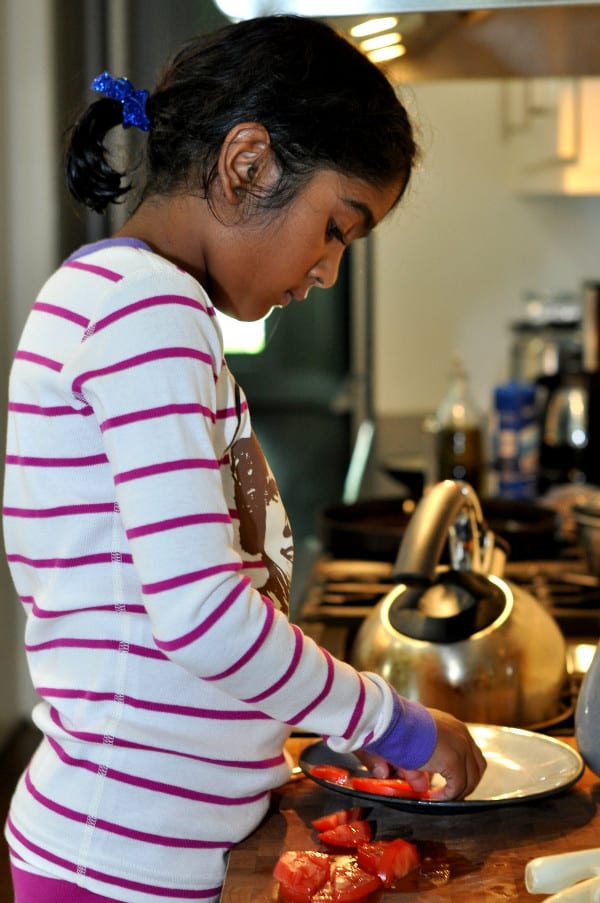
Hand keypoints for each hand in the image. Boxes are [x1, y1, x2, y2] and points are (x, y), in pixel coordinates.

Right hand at [357, 709, 485, 800]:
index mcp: (451, 724)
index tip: (446, 783)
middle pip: (477, 765)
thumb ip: (415, 769)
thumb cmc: (392, 726)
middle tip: (448, 793)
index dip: (461, 771)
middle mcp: (460, 733)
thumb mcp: (407, 746)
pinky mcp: (454, 761)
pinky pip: (457, 786)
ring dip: (458, 791)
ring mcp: (460, 747)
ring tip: (440, 798)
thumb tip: (420, 788)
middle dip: (465, 782)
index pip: (468, 751)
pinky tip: (433, 798)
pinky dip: (447, 796)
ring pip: (471, 778)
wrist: (390, 720)